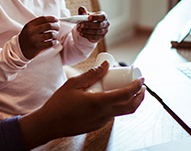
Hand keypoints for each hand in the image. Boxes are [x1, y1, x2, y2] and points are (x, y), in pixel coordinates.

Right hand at [19, 16, 59, 58]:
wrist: (19, 49)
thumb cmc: (27, 37)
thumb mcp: (29, 28)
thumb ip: (38, 24)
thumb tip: (53, 20)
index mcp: (30, 25)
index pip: (43, 18)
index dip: (51, 18)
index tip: (56, 19)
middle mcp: (32, 31)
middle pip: (49, 25)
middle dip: (56, 26)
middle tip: (58, 28)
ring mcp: (35, 39)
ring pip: (51, 34)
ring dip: (56, 35)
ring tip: (55, 36)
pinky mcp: (38, 47)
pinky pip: (50, 43)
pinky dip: (54, 42)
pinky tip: (54, 41)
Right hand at [19, 61, 144, 148]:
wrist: (49, 124)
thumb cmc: (58, 104)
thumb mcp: (73, 84)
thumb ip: (91, 74)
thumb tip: (106, 65)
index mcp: (99, 103)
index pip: (126, 94)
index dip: (137, 86)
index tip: (141, 78)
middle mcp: (103, 115)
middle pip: (130, 107)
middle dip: (140, 96)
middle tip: (141, 86)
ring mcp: (101, 122)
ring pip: (121, 112)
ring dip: (129, 101)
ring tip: (126, 88)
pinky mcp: (97, 125)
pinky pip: (111, 114)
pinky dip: (116, 105)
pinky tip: (110, 96)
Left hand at [76, 6, 109, 42]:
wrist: (90, 27)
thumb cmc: (89, 19)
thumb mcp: (86, 14)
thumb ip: (83, 11)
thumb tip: (82, 10)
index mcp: (104, 16)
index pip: (102, 17)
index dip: (96, 17)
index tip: (88, 18)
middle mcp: (106, 24)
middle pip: (99, 25)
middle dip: (88, 25)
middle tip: (80, 25)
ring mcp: (105, 31)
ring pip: (96, 32)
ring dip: (86, 31)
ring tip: (79, 29)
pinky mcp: (101, 37)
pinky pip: (94, 37)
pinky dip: (87, 35)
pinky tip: (81, 34)